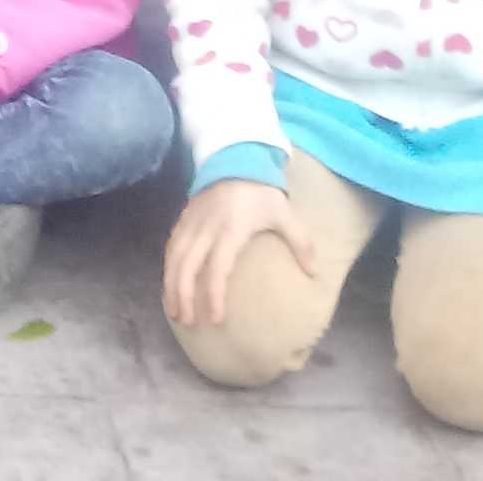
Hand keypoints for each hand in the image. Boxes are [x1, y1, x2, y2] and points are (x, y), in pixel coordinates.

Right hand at [163, 179, 314, 334]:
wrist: (234, 160)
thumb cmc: (260, 191)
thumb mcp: (284, 213)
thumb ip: (301, 243)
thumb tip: (314, 274)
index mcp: (231, 230)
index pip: (218, 267)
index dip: (214, 294)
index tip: (215, 318)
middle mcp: (206, 229)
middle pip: (187, 266)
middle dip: (184, 296)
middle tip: (188, 322)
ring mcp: (191, 223)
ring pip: (174, 258)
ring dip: (171, 286)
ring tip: (174, 311)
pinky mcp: (183, 219)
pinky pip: (171, 248)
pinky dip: (168, 269)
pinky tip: (169, 286)